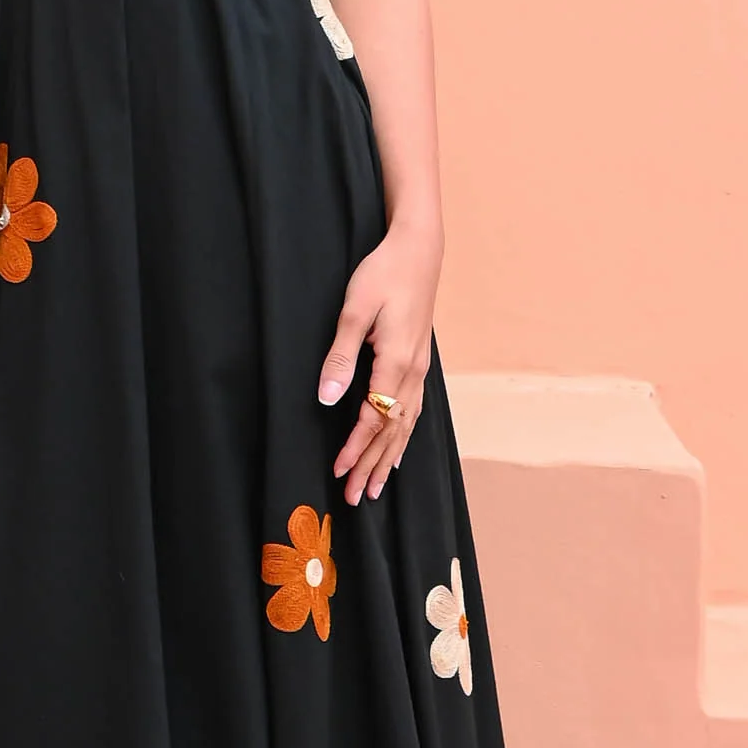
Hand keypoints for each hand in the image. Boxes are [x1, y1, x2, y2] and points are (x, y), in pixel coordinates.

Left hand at [318, 222, 441, 501]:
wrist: (418, 250)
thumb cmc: (383, 274)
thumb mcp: (354, 312)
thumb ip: (339, 357)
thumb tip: (327, 399)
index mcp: (396, 362)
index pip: (374, 418)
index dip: (355, 448)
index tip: (338, 472)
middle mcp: (413, 372)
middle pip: (392, 431)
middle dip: (372, 465)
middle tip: (357, 497)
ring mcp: (420, 369)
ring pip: (406, 425)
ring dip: (389, 458)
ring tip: (377, 487)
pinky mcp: (419, 362)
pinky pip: (414, 411)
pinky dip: (404, 437)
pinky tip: (399, 451)